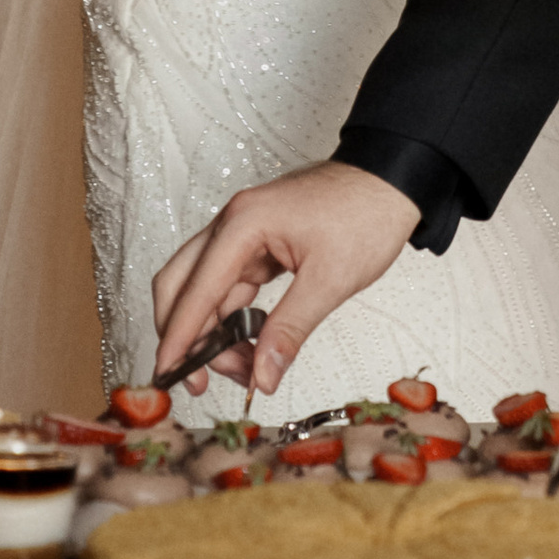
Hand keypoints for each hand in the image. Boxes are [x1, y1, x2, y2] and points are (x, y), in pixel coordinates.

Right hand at [150, 162, 420, 398]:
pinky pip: (230, 285)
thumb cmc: (366, 213)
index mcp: (243, 224)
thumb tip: (263, 374)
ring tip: (244, 368)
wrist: (392, 179)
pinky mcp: (258, 242)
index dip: (178, 337)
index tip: (167, 373)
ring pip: (205, 289)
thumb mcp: (330, 279)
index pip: (195, 290)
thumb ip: (289, 330)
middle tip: (201, 379)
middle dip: (185, 336)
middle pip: (182, 285)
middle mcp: (233, 224)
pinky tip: (249, 344)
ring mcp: (243, 232)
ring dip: (214, 331)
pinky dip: (233, 317)